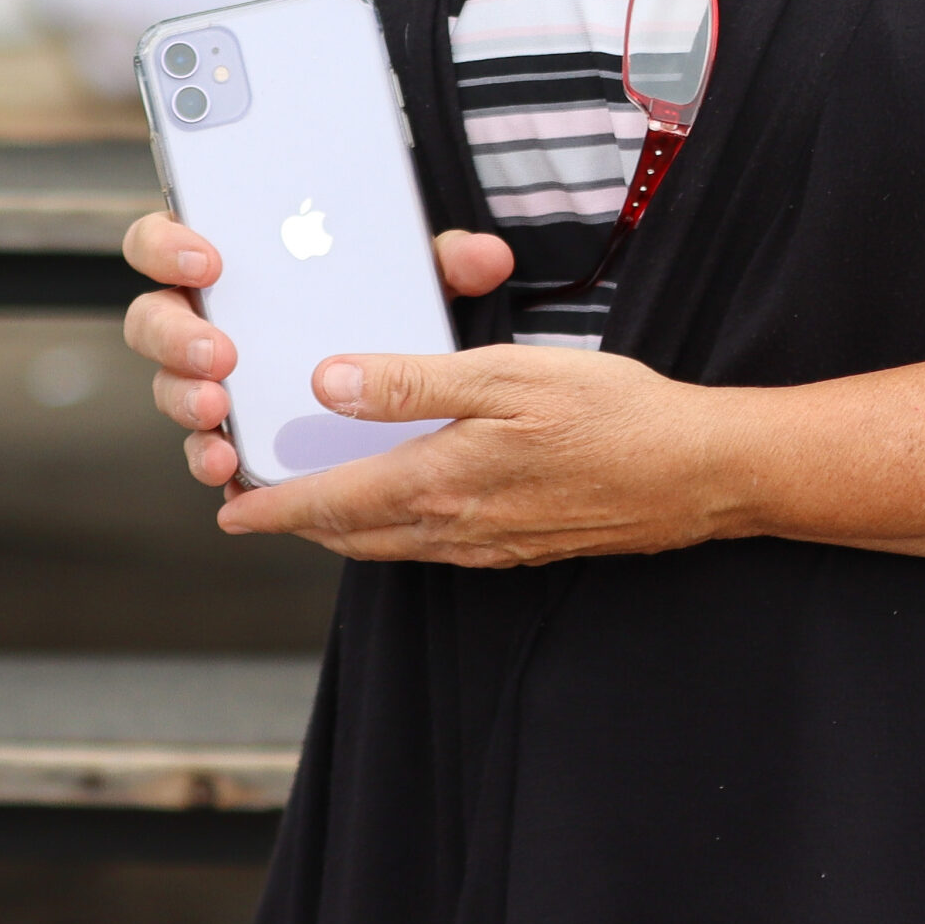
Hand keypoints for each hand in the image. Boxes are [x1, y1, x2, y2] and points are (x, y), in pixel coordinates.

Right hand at [121, 214, 515, 496]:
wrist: (387, 359)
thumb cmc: (377, 295)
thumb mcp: (410, 272)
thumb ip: (442, 257)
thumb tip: (487, 257)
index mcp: (231, 258)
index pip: (169, 237)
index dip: (173, 244)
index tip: (211, 259)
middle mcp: (205, 315)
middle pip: (153, 318)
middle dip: (178, 336)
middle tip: (223, 352)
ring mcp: (208, 376)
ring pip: (169, 386)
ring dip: (188, 400)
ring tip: (224, 410)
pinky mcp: (227, 429)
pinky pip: (203, 445)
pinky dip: (212, 456)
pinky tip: (233, 466)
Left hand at [213, 342, 735, 565]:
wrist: (694, 473)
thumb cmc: (609, 413)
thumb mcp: (507, 375)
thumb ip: (414, 383)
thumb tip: (329, 384)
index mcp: (440, 483)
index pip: (331, 503)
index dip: (274, 507)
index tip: (230, 510)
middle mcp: (456, 529)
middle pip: (353, 534)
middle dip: (301, 523)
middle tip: (261, 505)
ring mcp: (491, 546)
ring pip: (394, 546)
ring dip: (348, 529)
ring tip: (321, 506)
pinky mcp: (522, 548)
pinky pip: (437, 548)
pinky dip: (400, 531)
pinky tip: (413, 505)